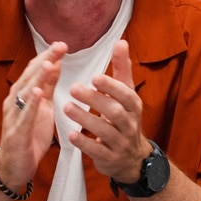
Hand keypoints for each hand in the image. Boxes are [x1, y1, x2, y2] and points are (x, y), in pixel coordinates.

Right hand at [0, 42, 65, 186]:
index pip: (35, 71)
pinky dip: (31, 104)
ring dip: (37, 78)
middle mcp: (14, 102)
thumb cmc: (29, 137)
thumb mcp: (43, 108)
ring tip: (49, 63)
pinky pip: (24, 116)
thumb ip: (48, 87)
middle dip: (45, 61)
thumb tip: (56, 63)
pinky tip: (38, 93)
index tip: (62, 45)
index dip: (48, 56)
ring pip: (25, 93)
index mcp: (23, 95)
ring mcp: (13, 116)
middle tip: (60, 47)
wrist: (14, 168)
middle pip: (30, 77)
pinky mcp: (16, 133)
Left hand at [65, 41, 150, 183]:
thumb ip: (121, 70)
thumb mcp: (126, 95)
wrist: (131, 158)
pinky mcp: (110, 158)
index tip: (94, 77)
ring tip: (67, 107)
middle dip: (95, 100)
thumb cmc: (124, 119)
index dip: (111, 86)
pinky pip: (98, 151)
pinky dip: (85, 143)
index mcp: (133, 106)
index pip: (125, 94)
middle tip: (73, 89)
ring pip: (105, 131)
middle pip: (115, 112)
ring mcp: (121, 143)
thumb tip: (121, 42)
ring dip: (86, 119)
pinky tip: (70, 134)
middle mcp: (130, 124)